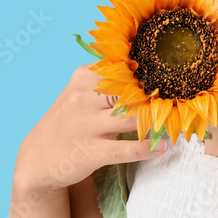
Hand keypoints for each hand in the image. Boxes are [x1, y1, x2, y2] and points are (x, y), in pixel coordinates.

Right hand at [12, 62, 168, 194]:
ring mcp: (86, 126)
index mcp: (82, 78)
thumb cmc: (66, 121)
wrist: (37, 160)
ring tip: (176, 121)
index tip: (172, 73)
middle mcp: (82, 99)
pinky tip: (163, 146)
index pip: (122, 69)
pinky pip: (126, 149)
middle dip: (155, 96)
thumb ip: (102, 76)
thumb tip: (136, 57)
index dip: (148, 73)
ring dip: (156, 121)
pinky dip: (148, 148)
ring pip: (131, 118)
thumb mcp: (77, 92)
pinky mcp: (91, 152)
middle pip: (130, 93)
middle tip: (181, 98)